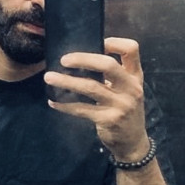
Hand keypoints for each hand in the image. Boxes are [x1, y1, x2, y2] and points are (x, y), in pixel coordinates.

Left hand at [44, 37, 150, 161]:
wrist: (133, 142)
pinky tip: (53, 102)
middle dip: (83, 59)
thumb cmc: (125, 110)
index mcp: (135, 76)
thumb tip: (81, 59)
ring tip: (49, 78)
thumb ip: (112, 76)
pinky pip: (82, 109)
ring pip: (90, 87)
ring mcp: (120, 105)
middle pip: (108, 65)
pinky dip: (65, 105)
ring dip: (67, 82)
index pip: (131, 49)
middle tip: (64, 60)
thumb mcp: (127, 90)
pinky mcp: (108, 120)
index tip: (97, 42)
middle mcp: (130, 88)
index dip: (114, 42)